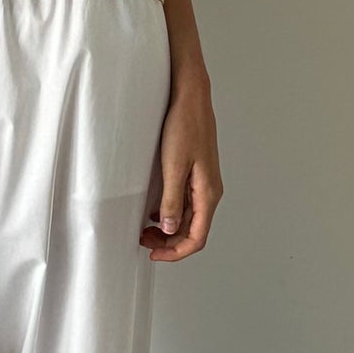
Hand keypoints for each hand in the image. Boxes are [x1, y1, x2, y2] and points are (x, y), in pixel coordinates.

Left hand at [141, 69, 220, 260]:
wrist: (190, 98)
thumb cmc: (184, 126)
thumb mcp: (173, 166)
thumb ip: (172, 201)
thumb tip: (169, 229)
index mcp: (208, 193)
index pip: (196, 238)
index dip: (176, 252)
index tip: (154, 254)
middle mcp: (209, 191)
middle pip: (193, 231)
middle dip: (169, 242)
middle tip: (144, 241)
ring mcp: (203, 183)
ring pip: (189, 218)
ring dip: (169, 229)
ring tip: (145, 229)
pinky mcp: (196, 174)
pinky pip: (186, 203)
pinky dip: (171, 213)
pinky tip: (155, 210)